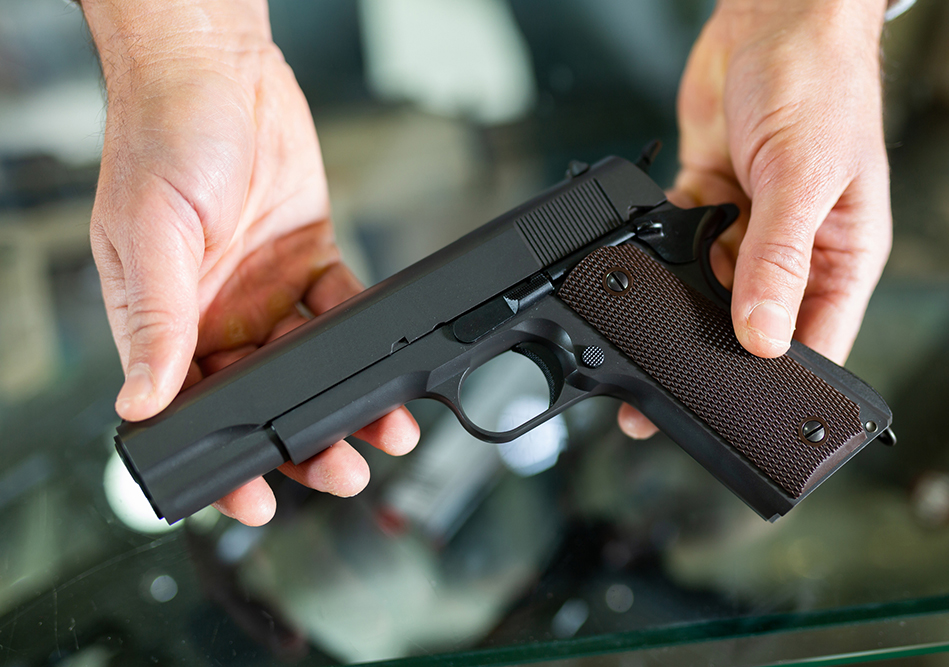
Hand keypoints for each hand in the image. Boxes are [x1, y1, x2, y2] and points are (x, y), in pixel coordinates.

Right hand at [83, 0, 418, 523]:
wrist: (218, 73)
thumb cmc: (163, 140)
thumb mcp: (151, 235)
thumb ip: (156, 320)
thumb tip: (141, 401)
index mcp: (166, 322)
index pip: (191, 411)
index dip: (223, 462)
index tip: (254, 503)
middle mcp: (216, 314)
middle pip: (263, 399)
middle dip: (304, 443)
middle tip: (343, 472)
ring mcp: (266, 291)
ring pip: (312, 364)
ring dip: (348, 398)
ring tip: (386, 428)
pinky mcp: (310, 259)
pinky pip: (342, 308)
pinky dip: (366, 336)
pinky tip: (389, 358)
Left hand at [619, 0, 892, 438]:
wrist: (772, 17)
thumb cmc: (820, 83)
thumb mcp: (805, 179)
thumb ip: (779, 261)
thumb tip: (764, 337)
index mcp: (842, 255)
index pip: (814, 341)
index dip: (777, 380)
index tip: (735, 411)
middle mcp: (795, 249)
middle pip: (751, 322)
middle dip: (710, 350)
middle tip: (663, 383)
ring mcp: (749, 226)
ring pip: (707, 289)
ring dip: (677, 303)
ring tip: (646, 322)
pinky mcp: (709, 200)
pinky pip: (677, 244)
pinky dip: (658, 254)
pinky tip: (643, 261)